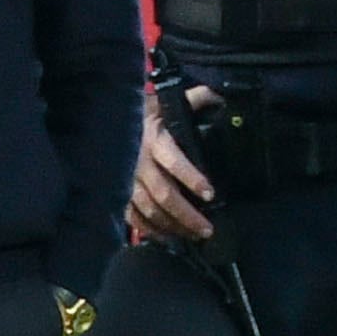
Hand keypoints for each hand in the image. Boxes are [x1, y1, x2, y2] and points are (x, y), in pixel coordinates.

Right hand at [129, 85, 218, 242]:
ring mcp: (127, 181)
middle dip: (188, 215)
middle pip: (164, 195)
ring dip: (173, 226)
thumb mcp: (172, 104)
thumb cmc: (151, 116)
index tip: (210, 193)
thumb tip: (221, 97)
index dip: (192, 179)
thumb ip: (198, 99)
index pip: (174, 162)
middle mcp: (140, 163)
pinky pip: (133, 217)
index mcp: (156, 141)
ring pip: (150, 210)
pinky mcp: (119, 193)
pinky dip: (151, 231)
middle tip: (208, 228)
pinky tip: (168, 238)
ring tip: (195, 235)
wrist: (115, 121)